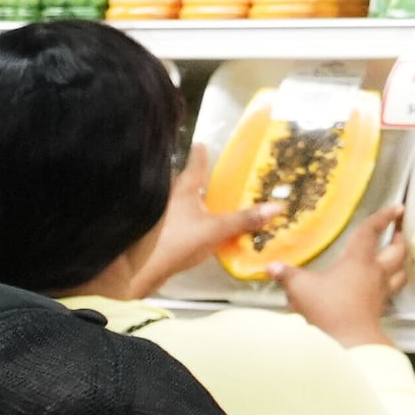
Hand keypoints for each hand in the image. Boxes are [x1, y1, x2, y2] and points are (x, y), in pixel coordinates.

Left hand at [132, 145, 275, 292]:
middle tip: (205, 175)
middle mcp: (167, 197)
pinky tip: (189, 228)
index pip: (194, 165)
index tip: (200, 143)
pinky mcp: (152, 233)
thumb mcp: (216, 230)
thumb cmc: (177, 242)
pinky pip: (172, 220)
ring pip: (175, 203)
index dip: (199, 154)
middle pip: (181, 183)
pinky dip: (182, 220)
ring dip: (186, 201)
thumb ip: (244, 219)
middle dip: (192, 179)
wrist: (137, 271)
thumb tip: (277, 207)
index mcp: (182, 189)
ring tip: (200, 201)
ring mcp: (157, 215)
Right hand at [285, 204, 411, 349]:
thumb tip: (271, 267)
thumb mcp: (300, 288)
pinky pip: (392, 290)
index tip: (397, 207)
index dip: (384, 217)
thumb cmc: (328, 308)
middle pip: (397, 250)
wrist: (349, 340)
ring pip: (401, 270)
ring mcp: (381, 291)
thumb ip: (286, 275)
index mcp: (358, 260)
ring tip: (396, 257)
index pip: (372, 232)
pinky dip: (392, 284)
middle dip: (399, 239)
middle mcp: (376, 272)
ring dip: (401, 262)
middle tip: (398, 232)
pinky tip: (384, 286)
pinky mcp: (380, 307)